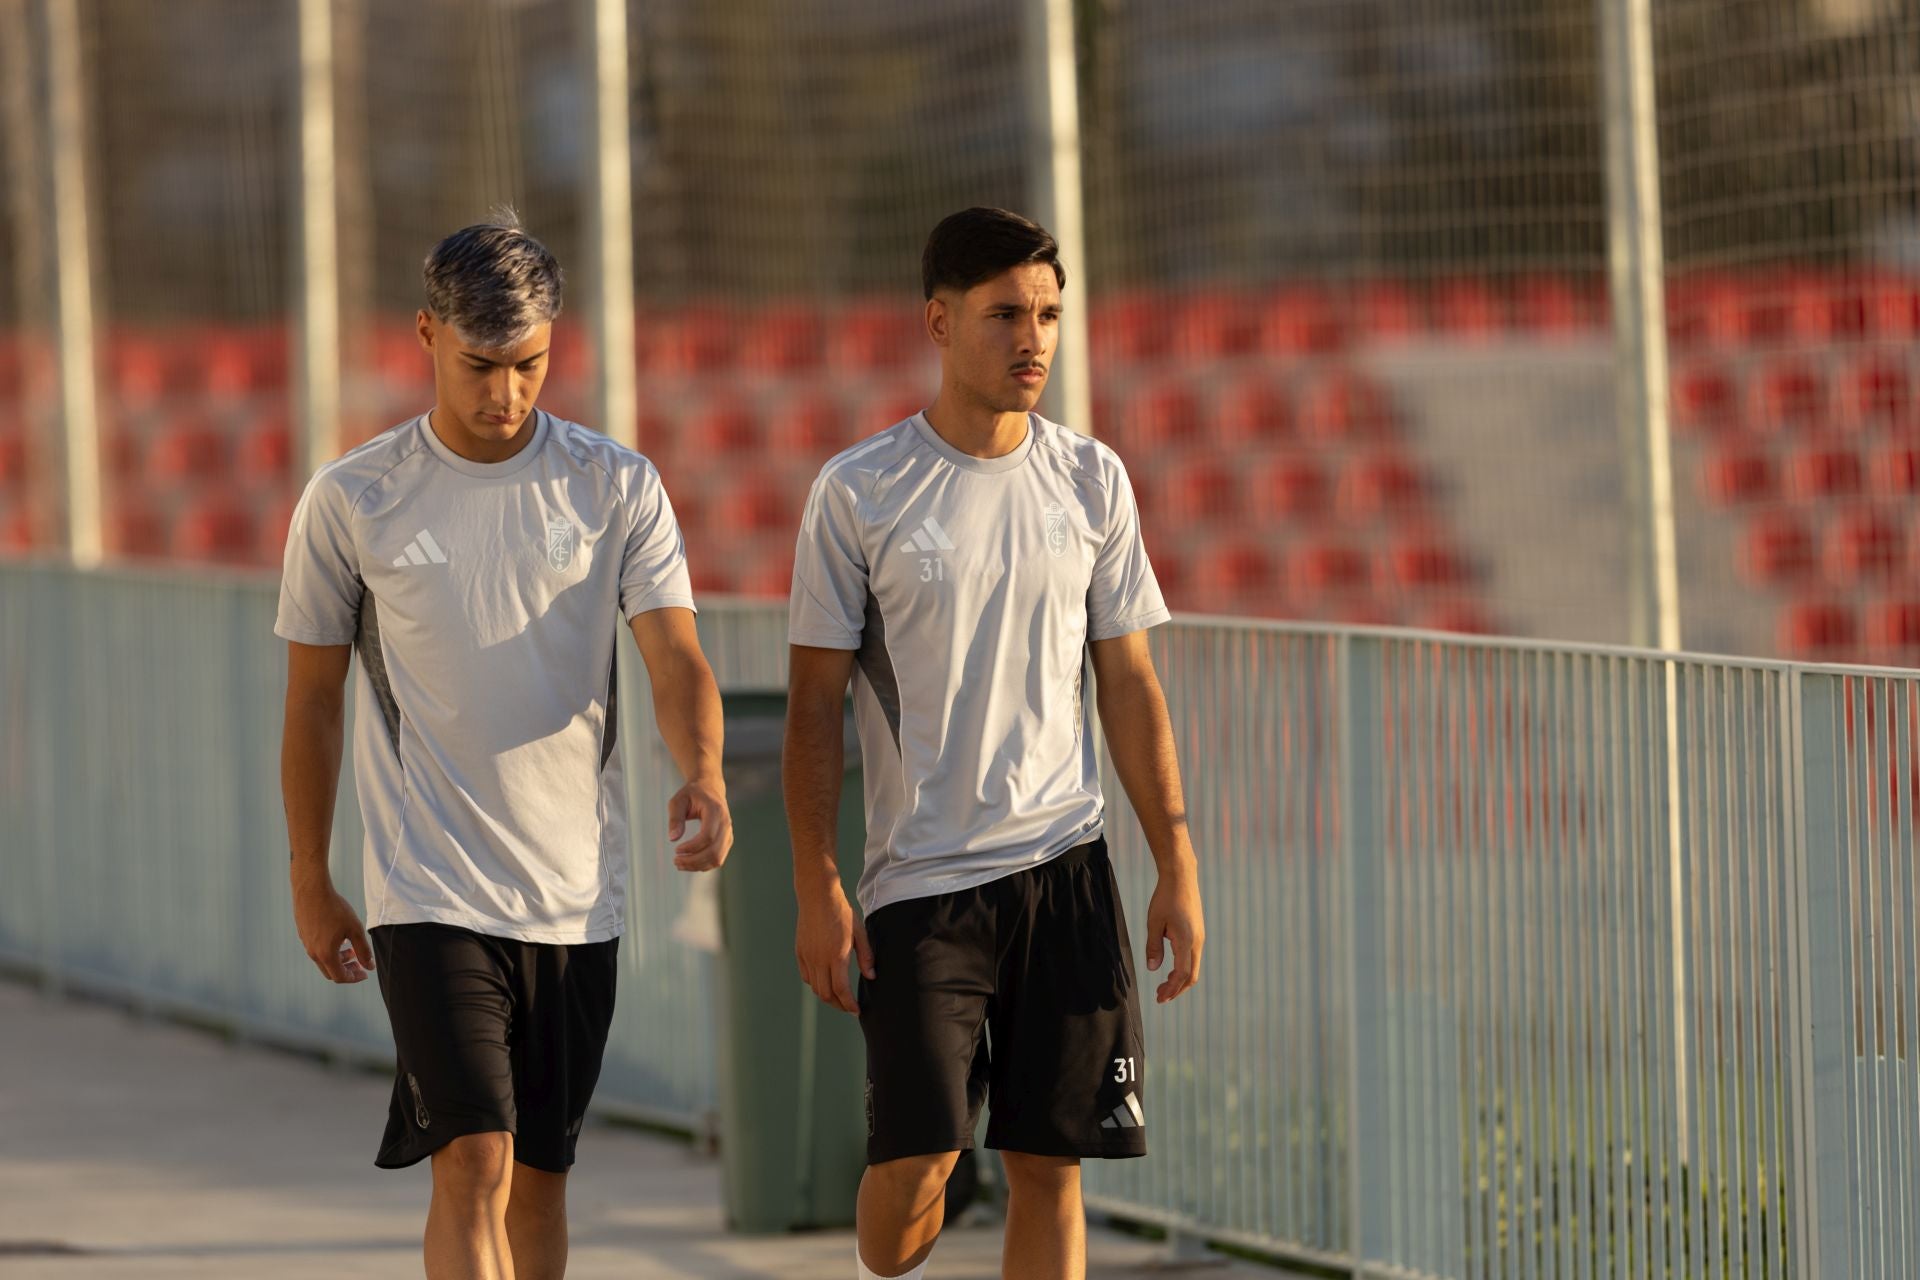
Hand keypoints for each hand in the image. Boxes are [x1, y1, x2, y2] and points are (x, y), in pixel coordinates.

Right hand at [292, 879, 373, 983]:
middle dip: (347, 970)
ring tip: (352, 950)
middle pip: (331, 972)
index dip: (354, 978)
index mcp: (326, 954)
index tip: (365, 973)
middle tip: (359, 963)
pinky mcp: (304, 935)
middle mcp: (313, 953)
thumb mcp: (355, 929)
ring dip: (339, 959)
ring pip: (324, 960)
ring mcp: (306, 944)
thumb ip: (363, 950)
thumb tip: (369, 966)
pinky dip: (330, 951)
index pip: (340, 977)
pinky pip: (317, 950)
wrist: (311, 891)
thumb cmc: (335, 909)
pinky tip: (339, 938)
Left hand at [668, 775, 732, 871]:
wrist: (710, 788)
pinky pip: (718, 859)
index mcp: (716, 811)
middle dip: (693, 861)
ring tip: (679, 864)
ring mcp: (729, 833)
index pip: (707, 836)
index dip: (692, 847)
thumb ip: (675, 818)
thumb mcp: (678, 801)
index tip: (676, 849)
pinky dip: (703, 865)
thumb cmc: (692, 794)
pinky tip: (689, 862)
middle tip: (675, 861)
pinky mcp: (727, 841)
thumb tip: (673, 838)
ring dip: (698, 866)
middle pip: (714, 851)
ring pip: (717, 859)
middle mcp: (726, 823)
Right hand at [794, 882, 873, 1014]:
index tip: (856, 1010)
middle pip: (826, 994)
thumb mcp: (859, 932)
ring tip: (838, 997)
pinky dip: (815, 984)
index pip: (841, 990)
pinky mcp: (800, 952)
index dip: (849, 1004)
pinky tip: (825, 982)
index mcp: (837, 955)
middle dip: (839, 1005)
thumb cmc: (841, 912)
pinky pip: (806, 976)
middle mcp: (820, 959)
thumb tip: (871, 976)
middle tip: (848, 1007)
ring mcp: (807, 956)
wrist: (818, 896)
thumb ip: (865, 956)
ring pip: (815, 988)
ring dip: (827, 996)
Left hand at [1144, 865, 1203, 1003]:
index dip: (1171, 989)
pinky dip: (1182, 968)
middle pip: (1191, 975)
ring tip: (1163, 985)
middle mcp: (1197, 942)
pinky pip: (1192, 957)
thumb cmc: (1165, 898)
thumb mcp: (1154, 922)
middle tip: (1160, 997)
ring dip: (1179, 979)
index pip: (1182, 974)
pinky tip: (1170, 968)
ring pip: (1193, 967)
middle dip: (1176, 989)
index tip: (1159, 998)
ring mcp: (1199, 938)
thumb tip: (1153, 969)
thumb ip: (1153, 946)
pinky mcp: (1198, 933)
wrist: (1181, 877)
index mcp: (1187, 941)